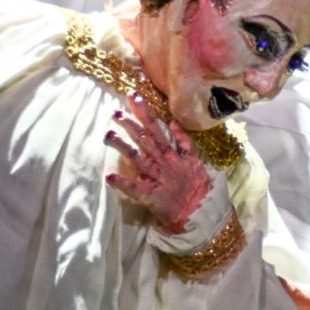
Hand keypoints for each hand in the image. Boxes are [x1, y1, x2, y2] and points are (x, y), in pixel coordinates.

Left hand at [105, 94, 215, 232]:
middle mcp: (162, 162)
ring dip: (122, 146)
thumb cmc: (197, 187)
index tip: (133, 96)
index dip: (144, 112)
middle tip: (114, 112)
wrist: (202, 212)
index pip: (155, 128)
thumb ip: (185, 142)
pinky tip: (109, 176)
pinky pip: (135, 189)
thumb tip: (173, 122)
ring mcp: (156, 178)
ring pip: (137, 158)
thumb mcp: (194, 160)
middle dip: (129, 124)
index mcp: (171, 154)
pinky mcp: (151, 196)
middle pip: (144, 140)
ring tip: (107, 136)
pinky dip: (123, 182)